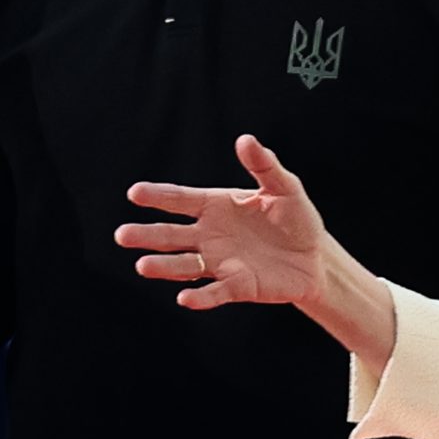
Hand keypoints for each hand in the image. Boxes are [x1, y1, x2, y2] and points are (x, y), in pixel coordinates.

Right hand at [116, 134, 328, 310]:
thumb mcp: (284, 187)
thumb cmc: (296, 218)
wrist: (316, 256)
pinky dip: (200, 297)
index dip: (159, 196)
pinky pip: (215, 292)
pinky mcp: (237, 286)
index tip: (135, 192)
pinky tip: (185, 298)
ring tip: (143, 266)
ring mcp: (221, 262)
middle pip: (172, 235)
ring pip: (185, 265)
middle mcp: (211, 235)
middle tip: (122, 234)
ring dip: (164, 267)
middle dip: (147, 235)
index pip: (182, 199)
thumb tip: (245, 139)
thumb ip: (264, 166)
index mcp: (217, 206)